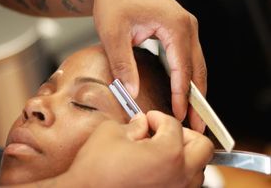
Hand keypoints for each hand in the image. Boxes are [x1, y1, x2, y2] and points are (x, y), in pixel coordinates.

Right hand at [66, 111, 213, 187]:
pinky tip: (156, 169)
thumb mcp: (110, 133)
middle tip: (164, 132)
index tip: (147, 119)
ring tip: (160, 151)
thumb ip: (132, 124)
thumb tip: (141, 124)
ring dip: (184, 155)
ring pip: (198, 169)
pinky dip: (177, 173)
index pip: (173, 125)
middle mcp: (179, 176)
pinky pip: (184, 185)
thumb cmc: (96, 170)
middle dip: (184, 134)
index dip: (157, 117)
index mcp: (168, 153)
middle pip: (203, 147)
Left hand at [91, 0, 205, 131]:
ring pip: (195, 63)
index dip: (181, 96)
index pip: (183, 69)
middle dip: (197, 98)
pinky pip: (187, 56)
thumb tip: (132, 92)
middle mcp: (186, 25)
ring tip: (191, 114)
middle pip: (198, 68)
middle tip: (196, 125)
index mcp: (175, 25)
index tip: (179, 116)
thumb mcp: (113, 34)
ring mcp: (184, 25)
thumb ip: (124, 63)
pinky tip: (182, 91)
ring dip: (194, 89)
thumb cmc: (113, 0)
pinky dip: (186, 75)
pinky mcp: (177, 28)